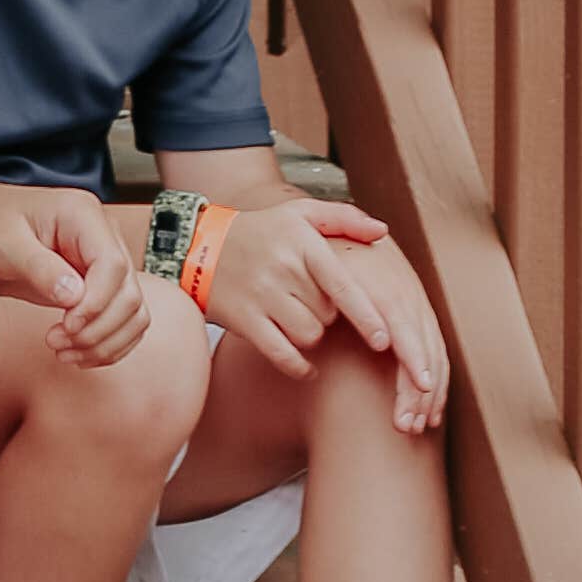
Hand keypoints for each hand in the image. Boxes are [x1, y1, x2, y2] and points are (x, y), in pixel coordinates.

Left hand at [0, 180, 147, 362]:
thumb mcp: (4, 242)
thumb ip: (39, 268)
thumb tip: (74, 297)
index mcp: (83, 215)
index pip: (113, 266)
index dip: (97, 303)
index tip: (67, 324)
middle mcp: (103, 237)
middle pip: (129, 294)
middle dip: (98, 329)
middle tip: (57, 342)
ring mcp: (104, 263)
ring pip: (132, 313)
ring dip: (104, 342)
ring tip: (63, 351)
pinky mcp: (99, 287)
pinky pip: (122, 322)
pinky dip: (106, 345)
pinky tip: (76, 353)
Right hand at [203, 195, 448, 429]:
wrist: (197, 245)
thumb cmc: (260, 231)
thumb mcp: (298, 214)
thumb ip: (344, 218)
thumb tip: (383, 231)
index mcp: (302, 242)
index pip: (342, 285)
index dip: (366, 315)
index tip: (384, 340)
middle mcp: (282, 269)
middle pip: (328, 314)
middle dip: (327, 313)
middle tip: (309, 298)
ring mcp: (261, 296)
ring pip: (309, 336)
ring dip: (311, 334)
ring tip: (296, 316)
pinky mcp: (244, 319)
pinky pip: (282, 354)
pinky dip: (299, 366)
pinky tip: (306, 367)